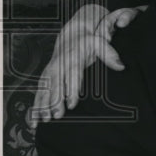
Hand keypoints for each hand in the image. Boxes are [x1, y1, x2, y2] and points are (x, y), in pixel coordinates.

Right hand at [29, 6, 139, 126]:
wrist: (72, 35)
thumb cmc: (87, 42)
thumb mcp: (100, 44)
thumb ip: (110, 55)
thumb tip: (121, 66)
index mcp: (73, 57)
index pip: (72, 75)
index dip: (71, 90)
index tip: (72, 104)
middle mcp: (59, 65)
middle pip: (56, 85)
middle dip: (55, 101)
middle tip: (57, 115)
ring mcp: (50, 70)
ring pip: (44, 89)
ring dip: (42, 104)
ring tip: (43, 119)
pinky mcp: (46, 76)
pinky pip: (39, 91)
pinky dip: (36, 104)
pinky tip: (35, 117)